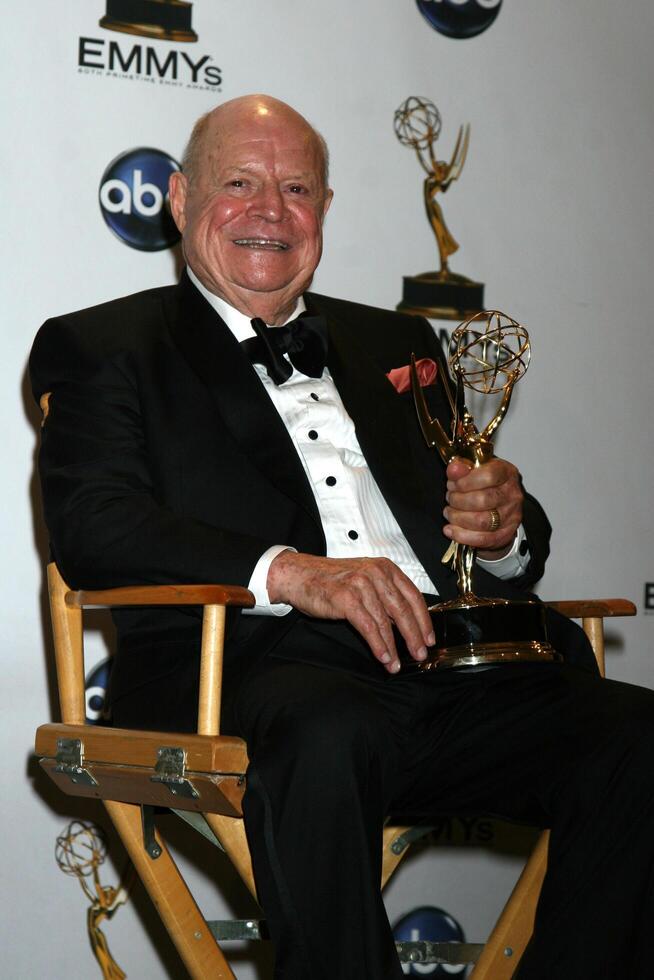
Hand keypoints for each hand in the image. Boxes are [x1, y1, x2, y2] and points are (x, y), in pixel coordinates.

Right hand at [267, 551, 434, 673]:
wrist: (300, 575)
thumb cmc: (331, 580)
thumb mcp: (364, 580)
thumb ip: (385, 597)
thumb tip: (406, 623)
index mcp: (385, 568)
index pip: (413, 596)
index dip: (424, 620)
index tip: (429, 638)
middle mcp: (376, 573)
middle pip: (403, 610)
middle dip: (414, 636)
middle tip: (420, 654)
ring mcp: (361, 585)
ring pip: (386, 622)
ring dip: (394, 646)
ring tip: (396, 664)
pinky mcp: (346, 598)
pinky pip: (369, 627)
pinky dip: (378, 645)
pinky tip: (383, 656)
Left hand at [443, 457, 522, 559]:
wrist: (499, 505)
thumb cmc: (485, 484)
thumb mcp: (475, 470)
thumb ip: (463, 467)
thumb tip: (454, 468)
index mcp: (507, 473)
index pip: (489, 475)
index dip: (465, 481)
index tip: (453, 484)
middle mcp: (512, 494)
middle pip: (482, 500)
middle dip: (458, 500)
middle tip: (450, 498)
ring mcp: (511, 516)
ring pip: (481, 521)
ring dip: (458, 517)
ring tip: (449, 512)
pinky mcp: (504, 534)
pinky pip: (482, 539)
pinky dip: (462, 535)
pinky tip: (450, 529)